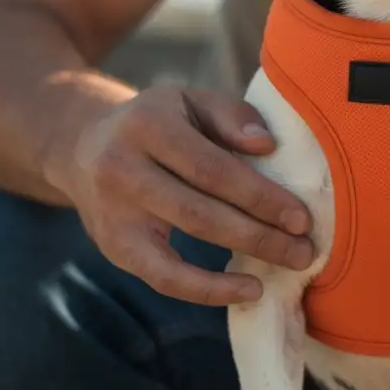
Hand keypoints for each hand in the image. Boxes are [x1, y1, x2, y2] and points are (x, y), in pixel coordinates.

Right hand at [50, 85, 313, 305]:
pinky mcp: (113, 247)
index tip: (301, 216)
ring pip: (181, 248)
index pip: (212, 169)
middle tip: (304, 249)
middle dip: (258, 234)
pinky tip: (246, 290)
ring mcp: (113, 214)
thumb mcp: (191, 99)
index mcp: (148, 125)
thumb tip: (267, 146)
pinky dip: (205, 290)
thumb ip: (231, 115)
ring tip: (285, 266)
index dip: (259, 196)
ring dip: (239, 265)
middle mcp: (122, 169)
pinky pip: (161, 278)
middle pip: (200, 212)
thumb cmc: (158, 119)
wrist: (85, 145)